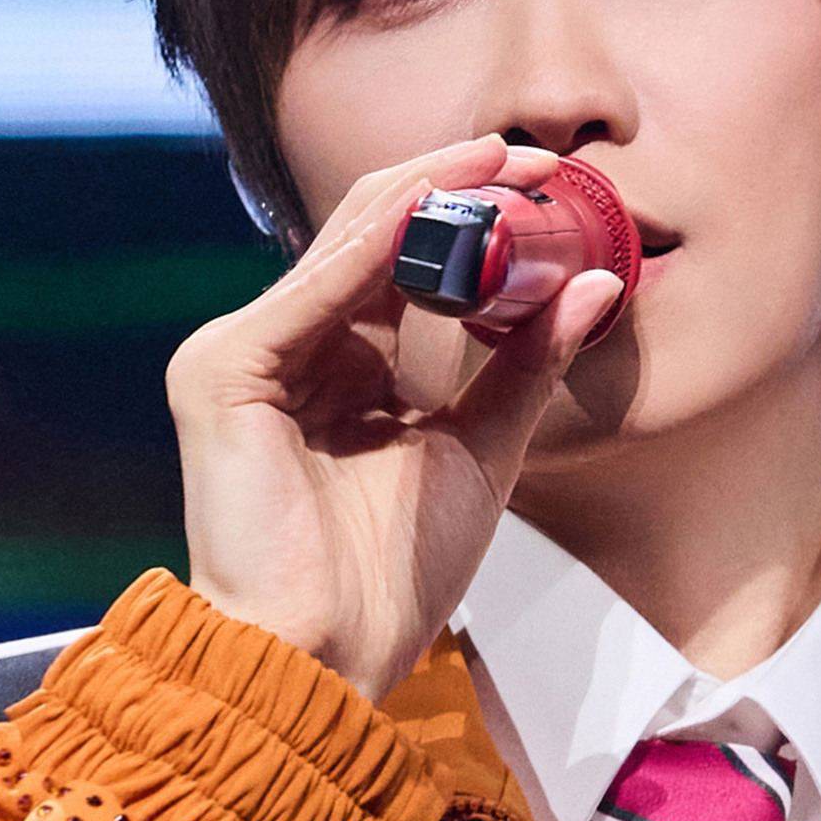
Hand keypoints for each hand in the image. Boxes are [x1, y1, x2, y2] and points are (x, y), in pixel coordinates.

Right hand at [169, 134, 627, 711]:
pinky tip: (436, 212)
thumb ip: (527, 366)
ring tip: (503, 169)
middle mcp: (290, 347)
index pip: (405, 258)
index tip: (548, 185)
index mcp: (341, 367)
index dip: (475, 214)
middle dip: (457, 186)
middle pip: (373, 232)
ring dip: (429, 199)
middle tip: (534, 158)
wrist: (324, 662)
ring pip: (344, 243)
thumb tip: (597, 286)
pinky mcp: (223, 372)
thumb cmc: (390, 582)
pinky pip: (313, 292)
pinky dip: (376, 250)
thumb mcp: (481, 453)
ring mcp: (249, 354)